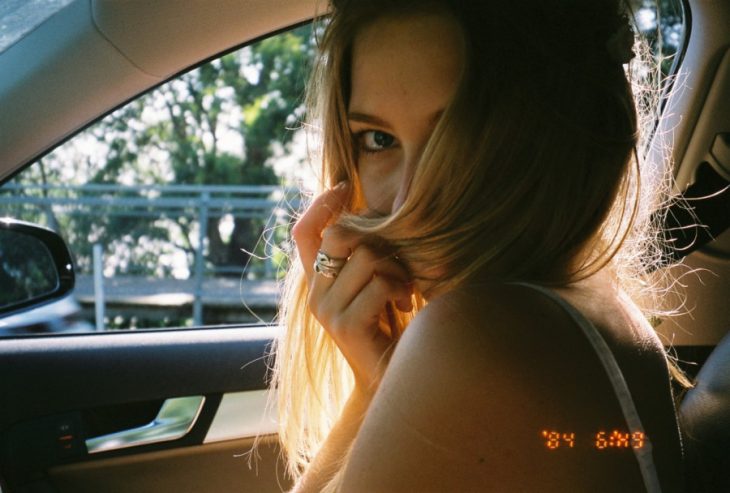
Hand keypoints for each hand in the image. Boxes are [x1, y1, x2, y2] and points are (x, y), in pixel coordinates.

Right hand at [292, 183, 412, 394]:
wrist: (388, 379)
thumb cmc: (389, 326)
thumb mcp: (373, 283)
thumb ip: (365, 254)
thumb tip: (370, 210)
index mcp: (316, 281)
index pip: (303, 232)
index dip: (320, 204)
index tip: (344, 185)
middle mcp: (313, 294)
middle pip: (340, 235)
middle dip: (377, 240)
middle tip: (398, 262)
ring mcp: (325, 310)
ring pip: (365, 256)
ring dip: (396, 268)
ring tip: (404, 288)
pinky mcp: (344, 325)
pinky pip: (378, 283)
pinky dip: (399, 287)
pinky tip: (404, 302)